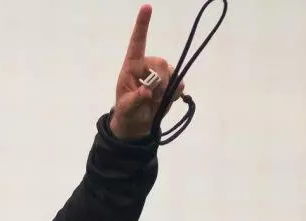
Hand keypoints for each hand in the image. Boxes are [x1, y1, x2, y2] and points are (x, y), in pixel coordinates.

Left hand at [110, 4, 185, 140]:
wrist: (138, 123)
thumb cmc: (127, 111)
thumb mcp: (126, 108)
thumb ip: (135, 100)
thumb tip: (146, 92)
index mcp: (132, 65)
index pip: (137, 42)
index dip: (142, 25)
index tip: (147, 7)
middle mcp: (147, 65)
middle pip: (160, 63)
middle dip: (159, 81)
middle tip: (151, 96)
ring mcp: (161, 73)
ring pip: (171, 73)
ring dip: (165, 89)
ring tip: (155, 100)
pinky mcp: (172, 82)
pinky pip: (179, 83)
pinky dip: (174, 93)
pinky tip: (164, 100)